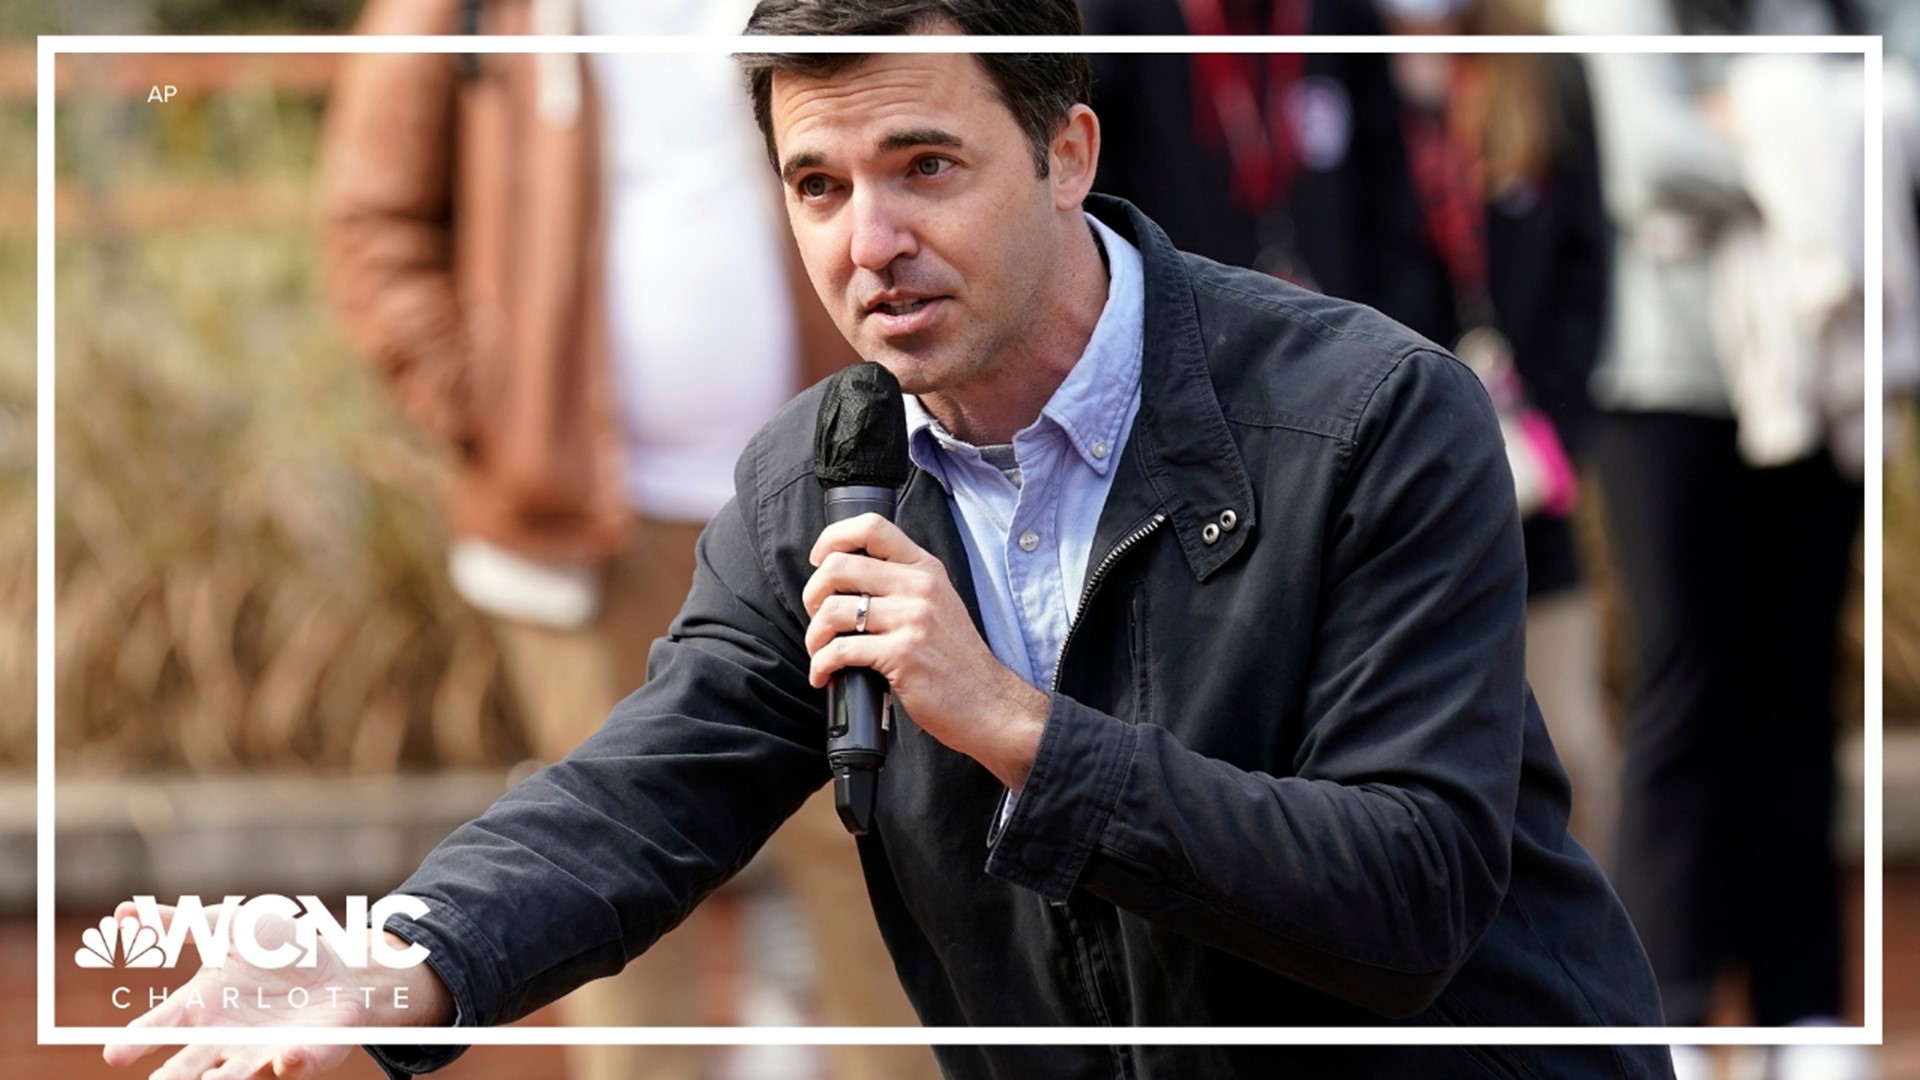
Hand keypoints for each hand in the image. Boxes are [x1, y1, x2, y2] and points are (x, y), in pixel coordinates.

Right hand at [102, 901, 450, 1078]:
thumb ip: (180, 923)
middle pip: (190, 1062)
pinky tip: (286, 1056)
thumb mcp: (228, 925)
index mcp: (199, 1007)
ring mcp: (260, 1051)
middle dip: (173, 1075)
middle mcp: (222, 1038)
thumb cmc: (272, 947)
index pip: (161, 1026)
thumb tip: (122, 912)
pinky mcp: (302, 1055)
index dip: (138, 1041)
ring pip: (237, 1073)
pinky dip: (292, 1062)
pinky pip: (296, 1062)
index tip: (114, 1053)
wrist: (335, 965)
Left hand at [803, 513, 1048, 789]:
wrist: (989, 703)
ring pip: (832, 610)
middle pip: (838, 567)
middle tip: (817, 618)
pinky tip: (825, 676)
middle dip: (812, 594)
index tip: (819, 561)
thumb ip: (903, 584)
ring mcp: (912, 619)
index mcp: (925, 568)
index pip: (872, 526)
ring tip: (820, 652)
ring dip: (814, 636)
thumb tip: (845, 579)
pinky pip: (840, 650)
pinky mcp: (902, 654)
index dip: (832, 538)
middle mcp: (919, 587)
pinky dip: (821, 665)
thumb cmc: (956, 659)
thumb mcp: (938, 603)